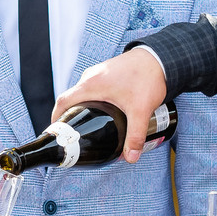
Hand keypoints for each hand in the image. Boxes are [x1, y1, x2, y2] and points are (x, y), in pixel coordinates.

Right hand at [55, 46, 169, 162]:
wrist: (160, 57)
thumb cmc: (147, 77)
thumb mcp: (140, 111)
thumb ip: (134, 135)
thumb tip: (130, 157)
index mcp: (91, 85)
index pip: (63, 101)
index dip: (56, 118)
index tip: (56, 132)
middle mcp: (90, 77)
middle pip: (71, 99)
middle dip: (70, 116)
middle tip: (74, 134)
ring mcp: (98, 73)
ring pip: (82, 93)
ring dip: (81, 107)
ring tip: (88, 125)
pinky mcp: (107, 72)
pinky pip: (92, 88)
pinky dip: (91, 100)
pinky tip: (102, 111)